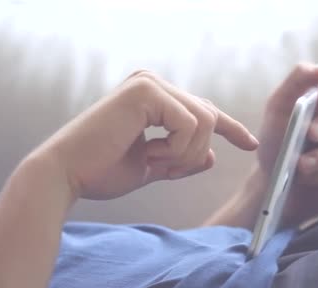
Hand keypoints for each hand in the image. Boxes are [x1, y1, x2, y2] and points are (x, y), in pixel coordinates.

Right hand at [35, 70, 258, 200]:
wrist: (66, 175)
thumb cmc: (101, 171)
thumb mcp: (152, 167)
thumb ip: (181, 159)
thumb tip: (212, 155)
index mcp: (152, 98)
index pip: (202, 110)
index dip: (231, 128)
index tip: (252, 144)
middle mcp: (152, 83)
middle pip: (208, 116)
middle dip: (196, 152)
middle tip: (166, 169)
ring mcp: (149, 83)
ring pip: (204, 120)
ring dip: (185, 153)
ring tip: (153, 161)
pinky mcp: (146, 91)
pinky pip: (190, 124)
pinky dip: (176, 149)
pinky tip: (148, 154)